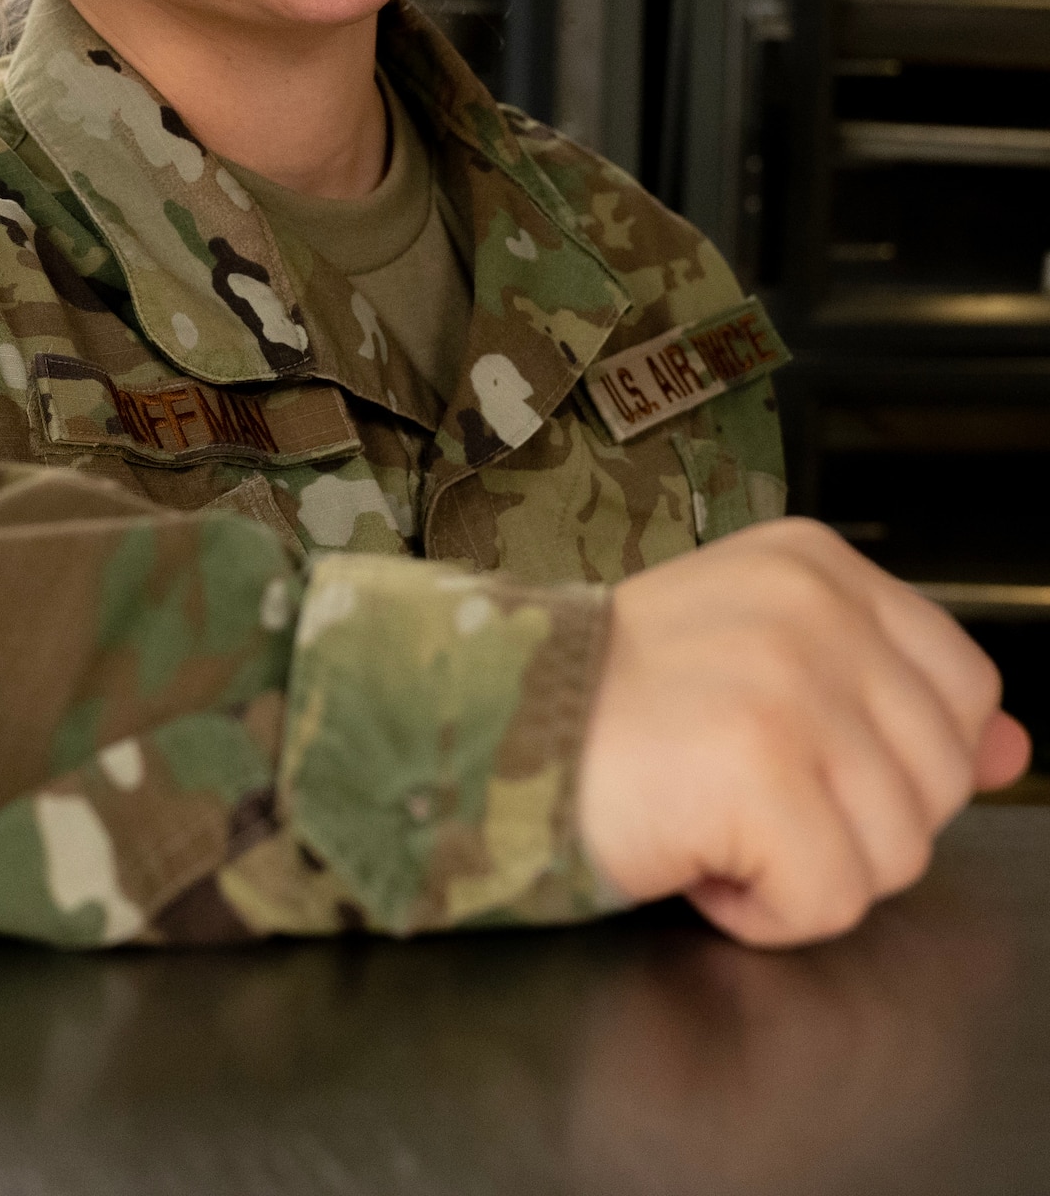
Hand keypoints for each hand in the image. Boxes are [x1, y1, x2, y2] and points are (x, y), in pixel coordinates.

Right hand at [575, 517, 1031, 946]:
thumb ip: (894, 700)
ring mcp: (789, 684)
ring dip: (799, 867)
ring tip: (705, 811)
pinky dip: (757, 911)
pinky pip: (828, 903)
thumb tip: (1013, 750)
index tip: (790, 749)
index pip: (962, 689)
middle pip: (937, 784)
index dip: (889, 755)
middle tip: (730, 782)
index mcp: (816, 565)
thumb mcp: (762, 666)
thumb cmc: (609, 707)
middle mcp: (813, 608)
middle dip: (844, 819)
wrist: (480, 728)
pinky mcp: (758, 767)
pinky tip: (690, 852)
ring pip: (895, 854)